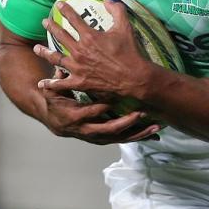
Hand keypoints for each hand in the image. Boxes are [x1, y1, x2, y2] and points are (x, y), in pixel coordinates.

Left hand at [34, 0, 161, 142]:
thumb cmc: (129, 52)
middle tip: (44, 22)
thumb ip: (116, 11)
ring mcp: (77, 67)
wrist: (133, 77)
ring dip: (44, 52)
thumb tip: (107, 0)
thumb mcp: (125, 27)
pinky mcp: (79, 82)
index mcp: (89, 36)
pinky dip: (51, 83)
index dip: (66, 10)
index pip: (74, 19)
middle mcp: (79, 50)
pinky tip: (42, 83)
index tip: (59, 4)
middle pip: (61, 36)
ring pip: (56, 58)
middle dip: (51, 27)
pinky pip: (62, 83)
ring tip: (36, 48)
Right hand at [40, 85, 160, 143]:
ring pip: (120, 138)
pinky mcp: (106, 139)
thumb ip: (57, 81)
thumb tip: (60, 69)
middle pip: (110, 129)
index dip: (103, 106)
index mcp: (75, 118)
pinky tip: (153, 135)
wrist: (55, 121)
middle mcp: (88, 131)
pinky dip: (138, 137)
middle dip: (127, 122)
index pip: (91, 112)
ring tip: (156, 128)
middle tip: (142, 114)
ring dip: (139, 134)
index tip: (118, 98)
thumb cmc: (56, 102)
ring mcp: (99, 137)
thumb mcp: (52, 92)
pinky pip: (124, 140)